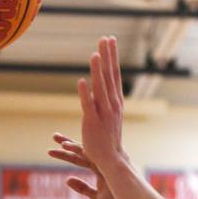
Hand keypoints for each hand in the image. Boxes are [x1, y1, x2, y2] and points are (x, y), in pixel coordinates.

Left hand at [47, 134, 120, 198]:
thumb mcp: (96, 196)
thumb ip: (82, 187)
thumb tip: (67, 180)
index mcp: (101, 167)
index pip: (82, 158)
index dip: (70, 153)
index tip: (58, 147)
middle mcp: (102, 161)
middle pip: (81, 150)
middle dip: (67, 143)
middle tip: (55, 136)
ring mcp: (103, 161)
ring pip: (83, 150)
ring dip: (68, 144)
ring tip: (55, 137)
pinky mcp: (104, 163)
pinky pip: (87, 154)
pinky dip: (76, 149)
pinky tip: (64, 146)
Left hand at [77, 36, 125, 169]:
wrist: (111, 160)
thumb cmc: (108, 140)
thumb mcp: (108, 117)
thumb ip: (103, 101)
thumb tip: (97, 87)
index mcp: (115, 101)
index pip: (114, 74)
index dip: (112, 57)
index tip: (110, 41)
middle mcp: (112, 104)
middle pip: (109, 76)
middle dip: (107, 56)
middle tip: (106, 38)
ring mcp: (103, 112)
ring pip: (100, 87)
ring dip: (97, 70)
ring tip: (95, 54)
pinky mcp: (92, 121)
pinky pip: (88, 104)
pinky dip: (85, 92)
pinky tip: (82, 80)